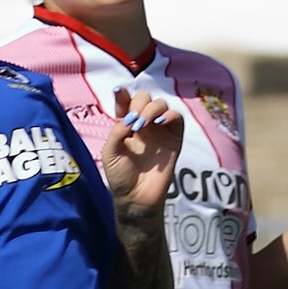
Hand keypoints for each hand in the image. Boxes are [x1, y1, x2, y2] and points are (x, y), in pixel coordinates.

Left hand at [101, 87, 183, 213]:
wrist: (136, 197)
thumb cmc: (120, 175)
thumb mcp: (110, 152)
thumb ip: (118, 131)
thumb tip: (131, 117)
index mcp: (125, 125)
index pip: (125, 102)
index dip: (123, 94)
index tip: (119, 91)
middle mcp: (143, 124)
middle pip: (145, 98)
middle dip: (139, 104)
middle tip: (134, 121)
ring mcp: (159, 130)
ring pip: (161, 104)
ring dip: (152, 109)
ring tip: (143, 125)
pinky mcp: (174, 139)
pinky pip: (177, 118)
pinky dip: (170, 115)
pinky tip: (160, 123)